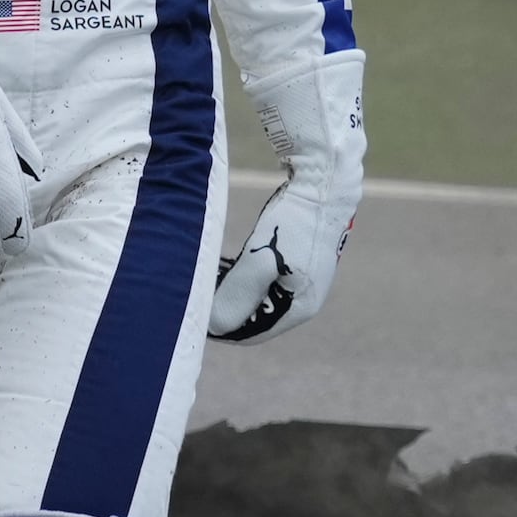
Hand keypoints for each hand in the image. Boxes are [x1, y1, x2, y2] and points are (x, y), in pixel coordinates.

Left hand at [210, 47, 363, 342]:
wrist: (325, 183)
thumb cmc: (294, 221)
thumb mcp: (260, 260)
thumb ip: (237, 294)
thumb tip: (213, 325)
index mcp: (299, 307)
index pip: (251, 333)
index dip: (219, 329)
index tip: (191, 315)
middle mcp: (303, 300)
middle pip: (254, 316)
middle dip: (224, 309)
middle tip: (193, 296)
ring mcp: (303, 280)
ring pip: (257, 297)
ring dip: (231, 292)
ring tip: (204, 280)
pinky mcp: (299, 262)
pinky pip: (263, 280)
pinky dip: (242, 277)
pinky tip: (222, 266)